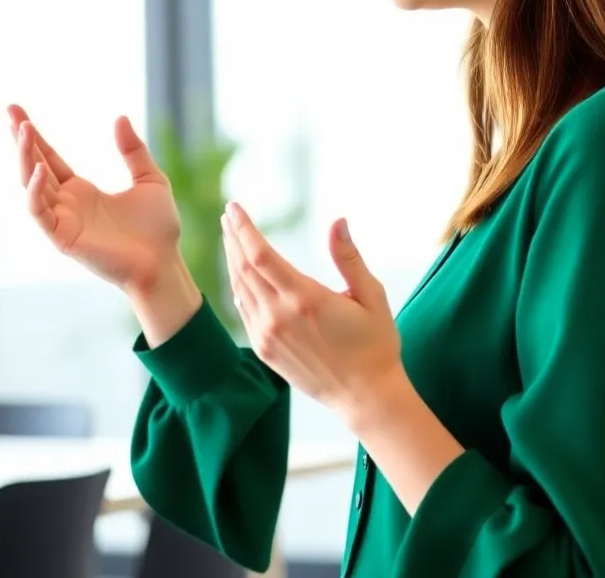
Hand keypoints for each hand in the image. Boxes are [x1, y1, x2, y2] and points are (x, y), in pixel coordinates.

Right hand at [7, 105, 181, 294]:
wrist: (164, 262)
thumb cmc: (158, 227)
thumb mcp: (149, 179)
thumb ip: (133, 151)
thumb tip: (119, 117)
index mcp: (82, 191)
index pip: (50, 158)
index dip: (35, 137)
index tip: (17, 110)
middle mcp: (67, 203)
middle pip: (34, 166)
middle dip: (21, 139)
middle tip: (9, 109)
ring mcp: (62, 220)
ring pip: (31, 185)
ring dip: (25, 158)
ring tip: (23, 129)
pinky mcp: (63, 238)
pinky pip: (40, 212)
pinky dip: (35, 191)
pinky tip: (39, 169)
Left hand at [222, 203, 403, 417]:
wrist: (365, 396)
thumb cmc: (375, 343)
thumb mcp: (371, 295)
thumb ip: (349, 257)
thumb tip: (338, 221)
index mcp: (305, 299)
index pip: (261, 255)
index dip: (244, 229)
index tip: (234, 208)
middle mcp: (279, 317)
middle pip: (244, 268)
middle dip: (234, 238)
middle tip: (229, 216)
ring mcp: (268, 336)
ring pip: (240, 289)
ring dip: (233, 260)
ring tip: (231, 238)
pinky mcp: (265, 351)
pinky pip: (244, 311)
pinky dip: (238, 288)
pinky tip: (240, 275)